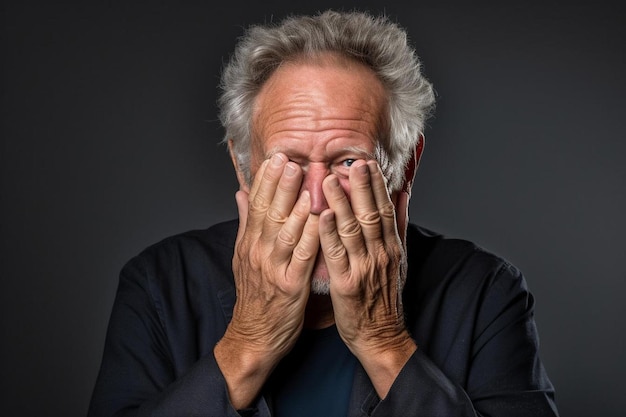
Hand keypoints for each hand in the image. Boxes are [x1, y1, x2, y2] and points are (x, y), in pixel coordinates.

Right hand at [215, 153, 319, 407]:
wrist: (254, 336)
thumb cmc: (255, 296)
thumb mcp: (243, 257)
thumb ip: (246, 223)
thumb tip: (240, 193)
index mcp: (251, 243)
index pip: (257, 205)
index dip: (266, 180)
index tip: (276, 157)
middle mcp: (259, 252)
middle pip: (269, 211)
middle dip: (280, 184)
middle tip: (290, 159)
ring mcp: (273, 268)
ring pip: (284, 230)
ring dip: (294, 204)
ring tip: (304, 180)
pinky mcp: (290, 286)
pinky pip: (300, 257)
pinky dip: (308, 236)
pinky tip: (317, 219)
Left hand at [319, 159, 415, 397]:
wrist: (380, 335)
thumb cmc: (385, 297)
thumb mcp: (399, 259)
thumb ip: (399, 226)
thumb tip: (404, 194)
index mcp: (391, 247)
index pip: (385, 209)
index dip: (376, 185)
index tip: (368, 163)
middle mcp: (380, 254)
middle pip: (371, 214)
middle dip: (362, 187)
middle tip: (353, 161)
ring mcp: (364, 268)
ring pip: (353, 230)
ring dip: (342, 204)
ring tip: (331, 180)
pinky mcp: (346, 284)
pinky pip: (337, 255)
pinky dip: (330, 234)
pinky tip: (322, 216)